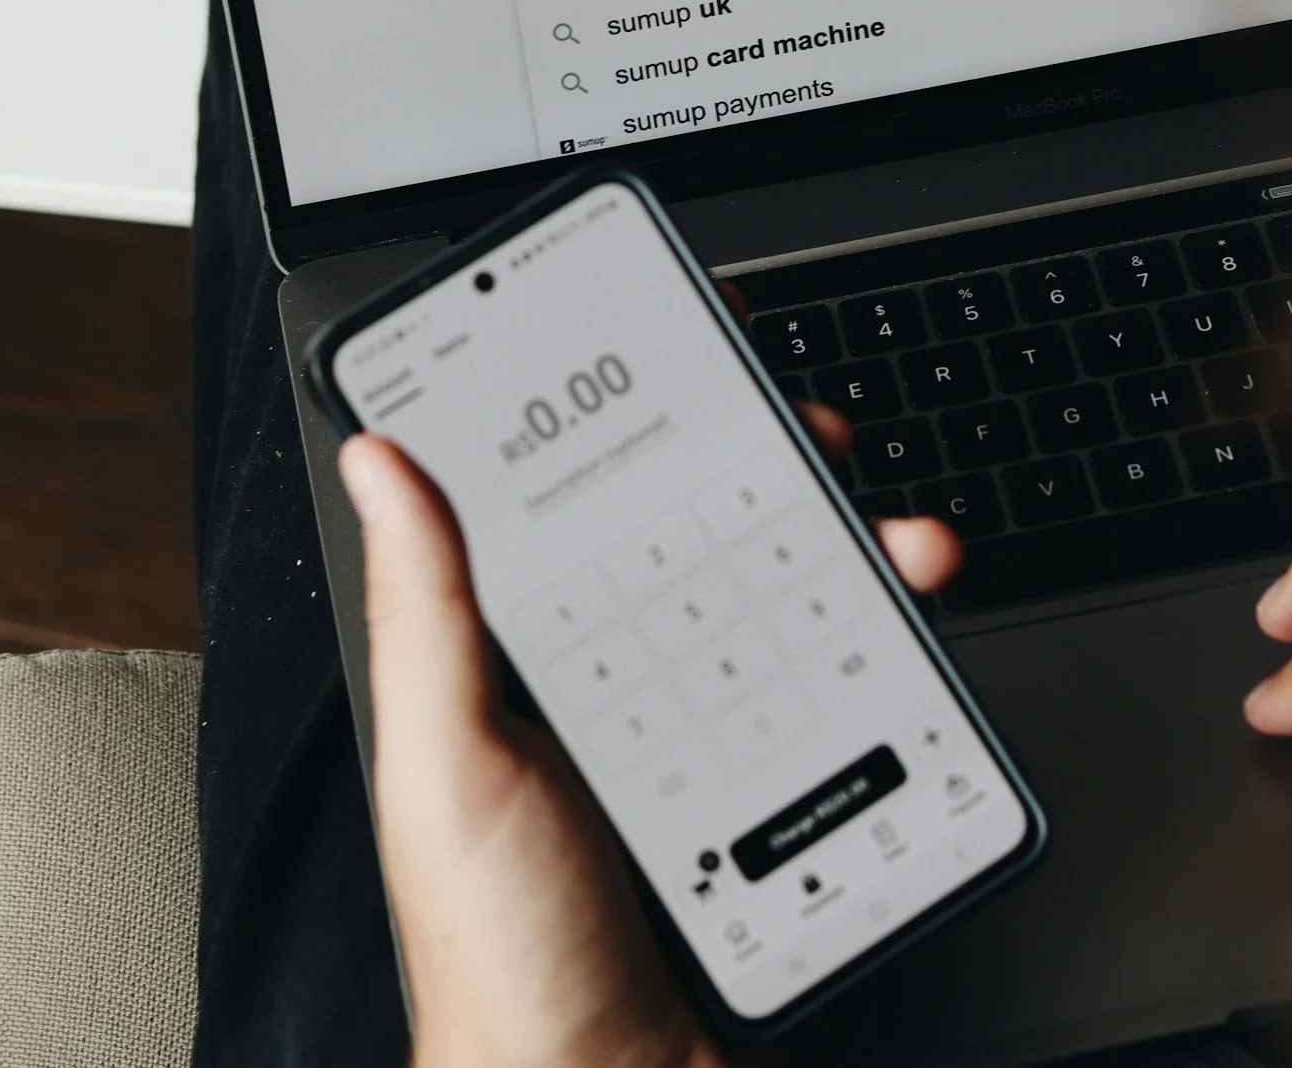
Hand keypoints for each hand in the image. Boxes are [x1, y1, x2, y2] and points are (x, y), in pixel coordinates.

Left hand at [339, 420, 960, 1067]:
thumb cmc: (501, 960)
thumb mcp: (446, 770)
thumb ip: (427, 613)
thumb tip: (383, 458)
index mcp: (524, 655)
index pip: (572, 494)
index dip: (620, 404)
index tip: (671, 331)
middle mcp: (620, 675)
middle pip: (703, 522)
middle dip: (766, 456)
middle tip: (806, 427)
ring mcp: (709, 727)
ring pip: (793, 590)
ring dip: (856, 538)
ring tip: (894, 528)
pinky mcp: (783, 783)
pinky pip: (850, 687)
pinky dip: (894, 641)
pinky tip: (908, 623)